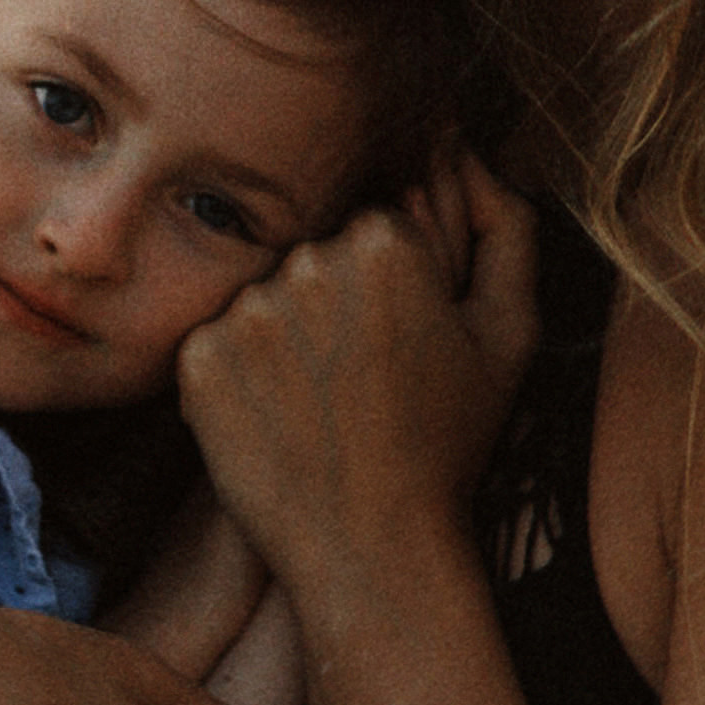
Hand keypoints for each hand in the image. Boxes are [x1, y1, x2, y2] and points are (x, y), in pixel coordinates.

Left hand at [176, 147, 538, 585]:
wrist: (374, 551)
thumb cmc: (449, 444)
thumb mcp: (509, 332)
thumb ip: (506, 228)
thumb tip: (468, 153)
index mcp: (386, 241)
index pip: (370, 231)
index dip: (384, 288)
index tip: (392, 342)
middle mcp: (308, 261)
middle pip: (312, 258)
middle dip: (330, 307)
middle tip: (355, 382)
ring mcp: (245, 310)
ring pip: (262, 301)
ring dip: (284, 342)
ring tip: (318, 406)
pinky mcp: (196, 360)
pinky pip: (215, 345)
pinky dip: (239, 379)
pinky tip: (278, 421)